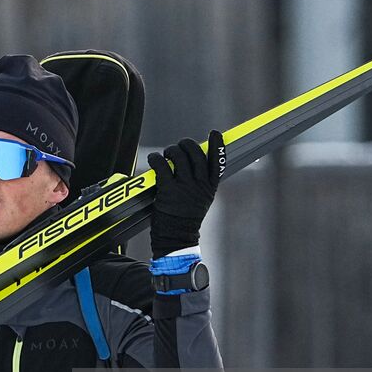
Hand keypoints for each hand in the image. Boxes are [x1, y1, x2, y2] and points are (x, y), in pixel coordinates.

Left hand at [147, 130, 224, 256]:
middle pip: (196, 153)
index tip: (215, 133)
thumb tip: (191, 166)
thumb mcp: (201, 201)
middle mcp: (199, 185)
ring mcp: (184, 187)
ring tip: (166, 154)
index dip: (217, 145)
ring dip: (171, 151)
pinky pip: (162, 165)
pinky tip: (153, 159)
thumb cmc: (186, 220)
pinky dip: (156, 158)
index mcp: (209, 187)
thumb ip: (200, 184)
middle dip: (186, 145)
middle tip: (179, 146)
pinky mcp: (168, 190)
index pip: (217, 161)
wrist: (177, 238)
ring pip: (179, 156)